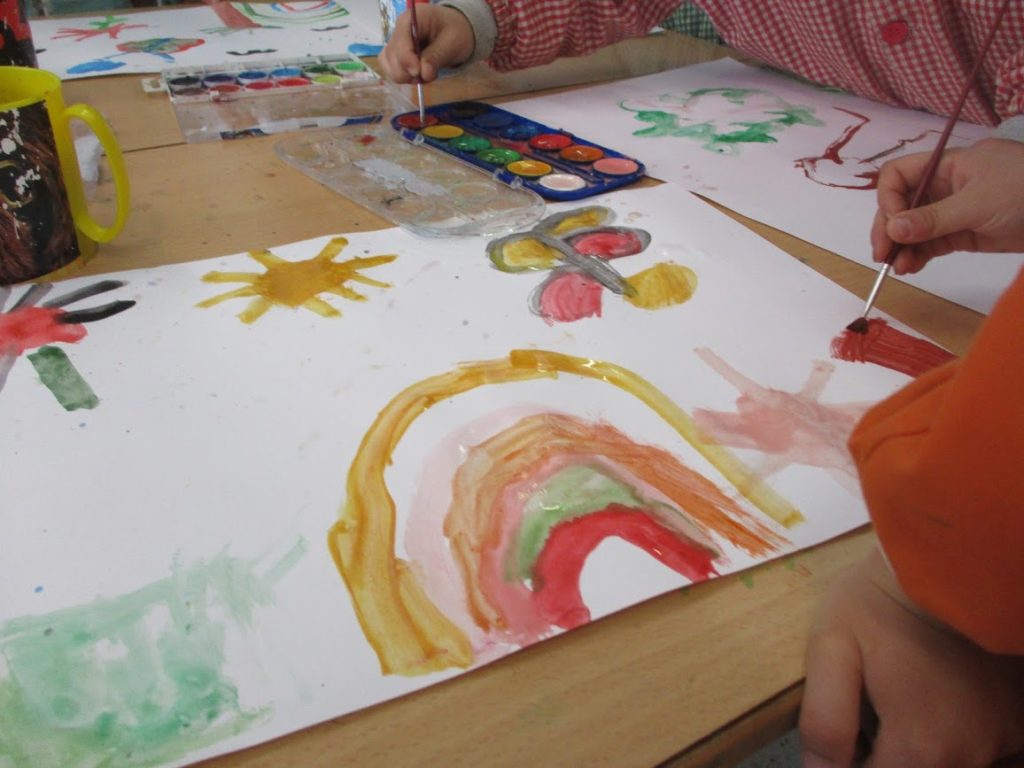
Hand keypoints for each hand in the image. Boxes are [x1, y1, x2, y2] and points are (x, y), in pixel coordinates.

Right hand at [378, 4, 474, 83]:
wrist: (455, 31)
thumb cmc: (456, 32)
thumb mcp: (452, 42)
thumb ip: (436, 57)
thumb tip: (423, 74)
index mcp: (411, 19)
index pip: (400, 40)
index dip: (406, 59)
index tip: (418, 72)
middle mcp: (398, 29)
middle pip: (392, 56)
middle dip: (408, 71)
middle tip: (429, 74)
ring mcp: (395, 43)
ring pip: (389, 66)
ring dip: (406, 77)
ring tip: (426, 74)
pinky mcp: (395, 55)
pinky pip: (391, 70)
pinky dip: (404, 78)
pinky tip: (418, 75)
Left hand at [799, 548, 1023, 767]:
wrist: (945, 557)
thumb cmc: (879, 599)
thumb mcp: (831, 648)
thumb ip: (825, 720)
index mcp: (921, 747)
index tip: (843, 743)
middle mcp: (969, 755)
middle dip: (885, 758)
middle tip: (868, 713)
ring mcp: (1001, 738)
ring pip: (947, 767)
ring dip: (917, 751)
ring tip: (899, 699)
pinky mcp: (1018, 720)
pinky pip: (979, 750)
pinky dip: (951, 738)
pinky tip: (932, 700)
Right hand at [869, 138, 1023, 273]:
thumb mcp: (978, 203)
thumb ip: (934, 218)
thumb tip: (893, 229)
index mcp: (947, 166)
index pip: (899, 175)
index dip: (889, 199)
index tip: (893, 225)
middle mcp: (945, 187)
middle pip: (902, 205)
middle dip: (890, 229)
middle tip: (883, 256)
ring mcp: (954, 211)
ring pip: (915, 228)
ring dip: (903, 247)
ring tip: (899, 268)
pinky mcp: (965, 234)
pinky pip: (932, 244)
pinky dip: (919, 256)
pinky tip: (911, 267)